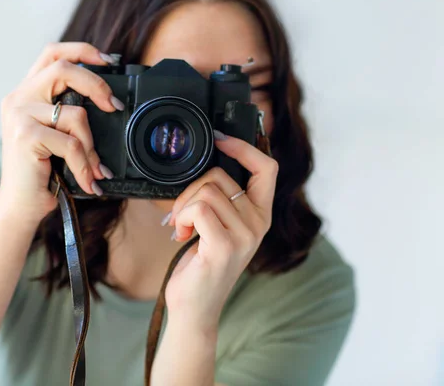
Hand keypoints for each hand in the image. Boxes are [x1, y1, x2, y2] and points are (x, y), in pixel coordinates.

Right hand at [0, 42, 123, 222]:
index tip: (107, 59)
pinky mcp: (25, 136)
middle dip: (96, 85)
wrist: (20, 206)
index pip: (52, 53)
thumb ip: (68, 114)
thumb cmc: (42, 172)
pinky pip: (71, 144)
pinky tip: (88, 181)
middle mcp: (18, 98)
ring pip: (75, 115)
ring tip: (95, 169)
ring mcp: (19, 115)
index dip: (81, 50)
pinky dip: (85, 165)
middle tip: (113, 106)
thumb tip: (107, 102)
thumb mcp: (55, 136)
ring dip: (92, 147)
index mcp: (25, 93)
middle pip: (63, 69)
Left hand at [164, 133, 278, 329]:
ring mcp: (245, 236)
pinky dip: (181, 217)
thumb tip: (208, 164)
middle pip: (221, 175)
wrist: (194, 308)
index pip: (267, 168)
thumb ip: (221, 199)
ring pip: (207, 190)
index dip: (244, 147)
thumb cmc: (201, 265)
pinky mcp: (225, 247)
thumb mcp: (217, 227)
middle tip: (184, 214)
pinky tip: (181, 235)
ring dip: (183, 206)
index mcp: (260, 215)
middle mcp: (258, 224)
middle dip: (191, 189)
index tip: (220, 138)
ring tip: (183, 227)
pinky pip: (199, 208)